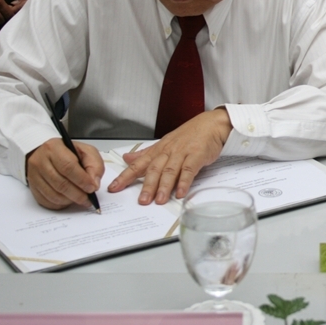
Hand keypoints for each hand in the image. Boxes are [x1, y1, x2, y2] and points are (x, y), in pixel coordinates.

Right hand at [26, 138, 103, 209]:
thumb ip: (94, 165)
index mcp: (54, 148)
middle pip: (60, 183)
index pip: (68, 167)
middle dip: (77, 194)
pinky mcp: (32, 187)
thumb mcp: (86, 151)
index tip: (92, 188)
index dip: (82, 180)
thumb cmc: (69, 152)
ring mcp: (34, 175)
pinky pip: (46, 201)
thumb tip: (94, 184)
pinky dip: (60, 204)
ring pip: (52, 195)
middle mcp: (40, 161)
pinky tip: (68, 200)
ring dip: (69, 201)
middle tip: (88, 199)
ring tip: (80, 200)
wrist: (47, 153)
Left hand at [107, 108, 231, 204]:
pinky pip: (189, 169)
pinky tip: (180, 192)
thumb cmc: (189, 135)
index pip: (138, 164)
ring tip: (159, 200)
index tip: (114, 188)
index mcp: (159, 150)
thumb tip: (127, 159)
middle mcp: (168, 151)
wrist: (211, 124)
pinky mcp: (197, 155)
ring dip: (164, 186)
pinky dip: (184, 182)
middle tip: (142, 200)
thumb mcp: (165, 143)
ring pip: (170, 170)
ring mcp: (182, 153)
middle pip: (154, 169)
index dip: (125, 176)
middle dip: (147, 186)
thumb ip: (146, 154)